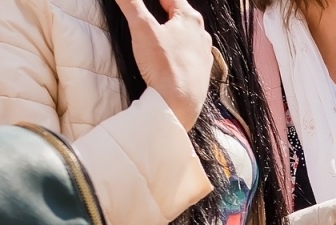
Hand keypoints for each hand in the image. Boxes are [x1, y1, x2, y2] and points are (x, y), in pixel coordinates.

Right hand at [112, 0, 211, 130]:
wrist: (178, 104)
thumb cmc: (164, 65)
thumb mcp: (142, 29)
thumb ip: (131, 4)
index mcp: (189, 19)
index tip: (148, 1)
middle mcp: (201, 35)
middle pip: (181, 15)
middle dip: (167, 10)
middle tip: (156, 8)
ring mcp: (204, 55)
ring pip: (187, 36)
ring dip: (175, 31)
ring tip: (163, 30)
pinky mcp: (202, 73)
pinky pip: (190, 55)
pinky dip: (180, 51)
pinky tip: (173, 56)